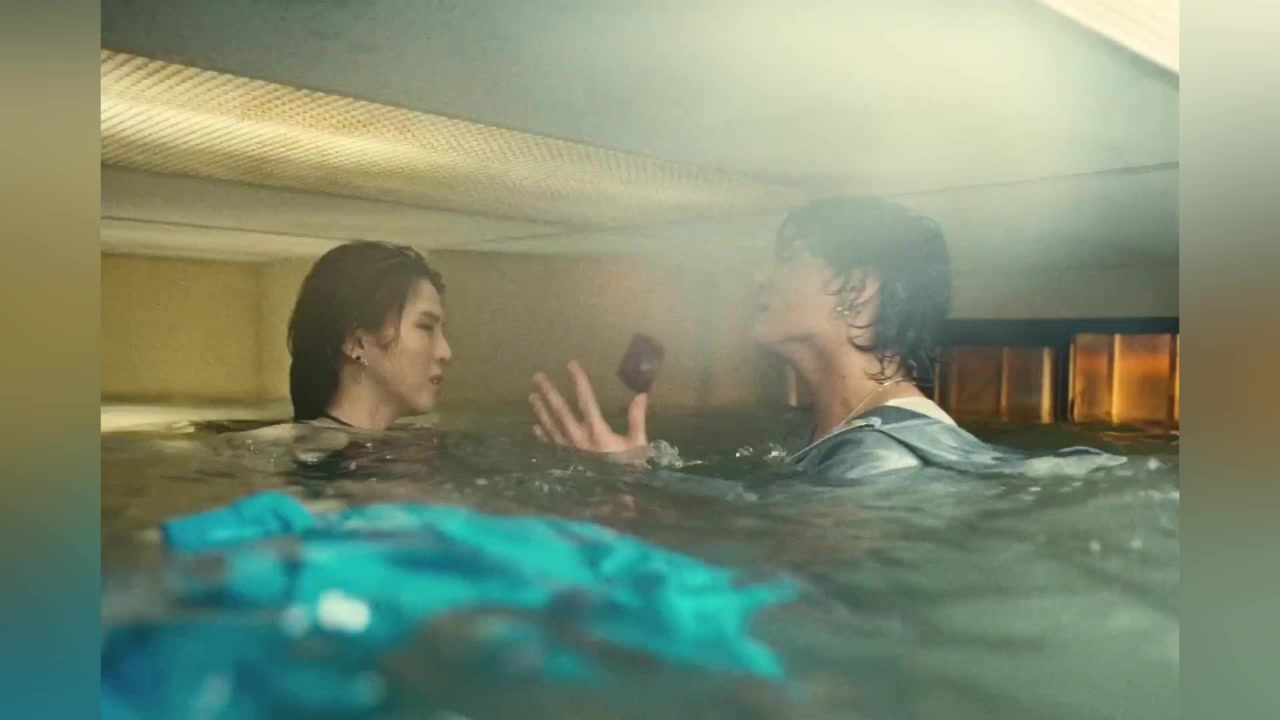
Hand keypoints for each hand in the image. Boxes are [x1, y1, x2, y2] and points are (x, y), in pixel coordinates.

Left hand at [529, 360, 649, 462]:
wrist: (616, 501)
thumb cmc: (629, 470)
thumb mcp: (638, 444)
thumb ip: (637, 419)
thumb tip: (641, 394)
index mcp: (597, 431)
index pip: (586, 400)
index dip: (578, 381)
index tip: (571, 364)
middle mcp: (578, 438)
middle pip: (560, 410)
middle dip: (549, 392)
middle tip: (537, 376)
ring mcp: (568, 451)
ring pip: (550, 426)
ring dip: (540, 410)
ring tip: (531, 396)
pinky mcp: (563, 462)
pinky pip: (549, 445)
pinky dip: (542, 435)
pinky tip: (534, 427)